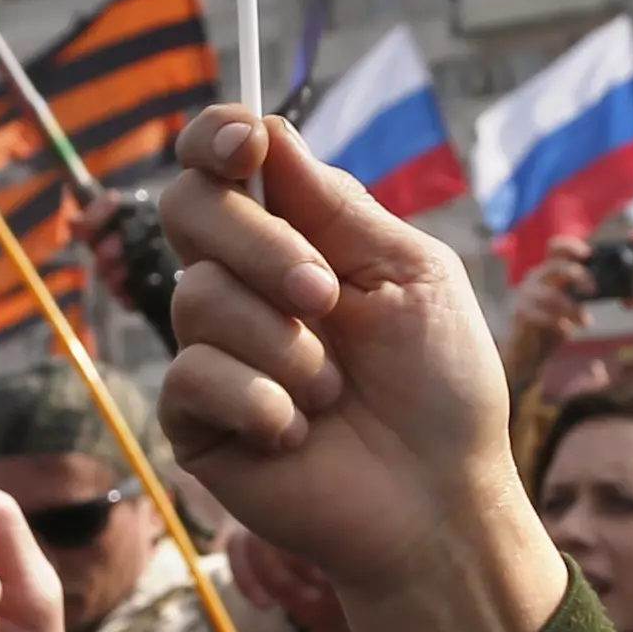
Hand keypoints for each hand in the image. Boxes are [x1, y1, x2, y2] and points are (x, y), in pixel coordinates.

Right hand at [161, 110, 569, 631]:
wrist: (439, 501)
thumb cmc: (442, 388)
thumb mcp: (411, 275)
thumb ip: (336, 206)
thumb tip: (265, 130)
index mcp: (297, 237)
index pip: (223, 163)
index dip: (216, 137)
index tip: (242, 146)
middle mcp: (245, 283)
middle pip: (190, 207)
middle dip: (259, 245)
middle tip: (325, 298)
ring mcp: (215, 349)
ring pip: (197, 296)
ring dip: (283, 345)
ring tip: (335, 392)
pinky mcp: (195, 419)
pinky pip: (191, 375)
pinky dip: (258, 400)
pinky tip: (299, 433)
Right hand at [501, 237, 595, 389]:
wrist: (526, 352)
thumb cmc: (551, 326)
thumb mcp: (570, 305)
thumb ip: (582, 293)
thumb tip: (614, 287)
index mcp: (547, 273)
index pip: (555, 248)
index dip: (570, 246)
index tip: (589, 254)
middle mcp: (534, 280)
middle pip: (555, 266)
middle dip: (579, 275)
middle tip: (594, 290)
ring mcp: (525, 296)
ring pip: (551, 295)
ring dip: (573, 308)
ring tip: (586, 322)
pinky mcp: (520, 315)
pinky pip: (542, 316)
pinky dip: (559, 324)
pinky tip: (568, 332)